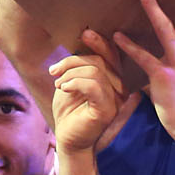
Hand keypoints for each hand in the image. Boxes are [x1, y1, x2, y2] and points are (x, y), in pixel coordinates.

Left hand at [51, 36, 137, 154]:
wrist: (68, 140)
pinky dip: (75, 82)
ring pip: (96, 71)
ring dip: (70, 74)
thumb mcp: (71, 83)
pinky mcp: (107, 110)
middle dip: (72, 61)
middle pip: (101, 60)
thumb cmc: (69, 112)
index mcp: (113, 80)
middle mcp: (119, 89)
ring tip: (59, 84)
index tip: (84, 33)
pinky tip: (63, 88)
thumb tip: (80, 42)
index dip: (99, 42)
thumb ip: (79, 66)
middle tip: (54, 71)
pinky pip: (94, 86)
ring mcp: (116, 100)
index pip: (111, 55)